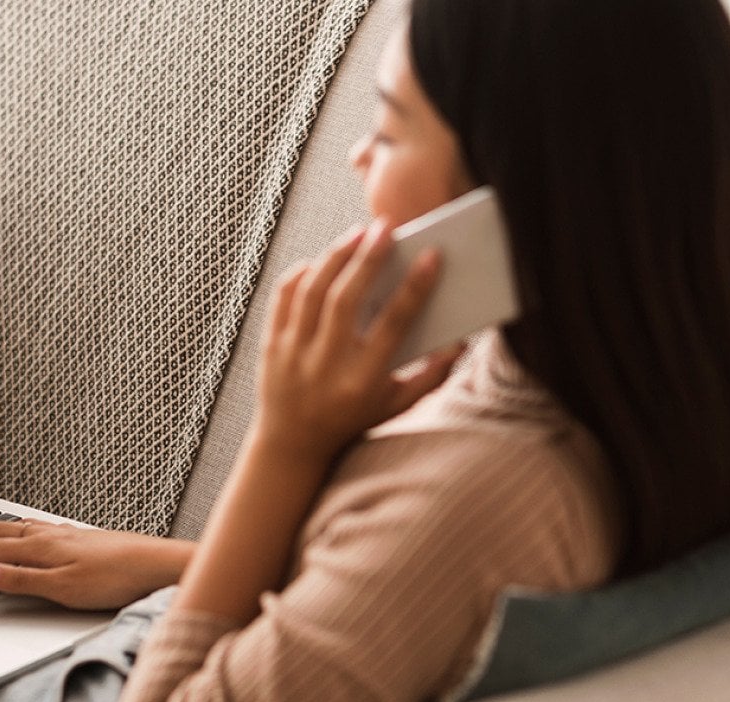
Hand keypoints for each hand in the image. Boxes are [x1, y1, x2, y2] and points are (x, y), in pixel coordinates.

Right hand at [0, 520, 194, 610]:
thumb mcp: (63, 587)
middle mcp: (48, 534)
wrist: (157, 565)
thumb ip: (20, 579)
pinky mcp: (76, 538)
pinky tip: (17, 537)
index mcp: (39, 546)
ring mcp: (62, 533)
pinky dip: (9, 533)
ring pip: (12, 530)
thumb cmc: (117, 577)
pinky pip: (30, 529)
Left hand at [257, 220, 464, 465]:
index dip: (415, 288)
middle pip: (345, 300)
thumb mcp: (395, 406)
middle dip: (368, 259)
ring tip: (358, 234)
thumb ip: (430, 377)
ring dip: (336, 257)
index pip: (392, 326)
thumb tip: (460, 342)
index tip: (432, 257)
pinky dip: (302, 272)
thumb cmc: (351, 420)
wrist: (291, 445)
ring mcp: (292, 354)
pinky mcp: (269, 344)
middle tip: (387, 227)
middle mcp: (325, 366)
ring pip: (311, 292)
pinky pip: (283, 297)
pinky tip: (322, 259)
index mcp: (362, 381)